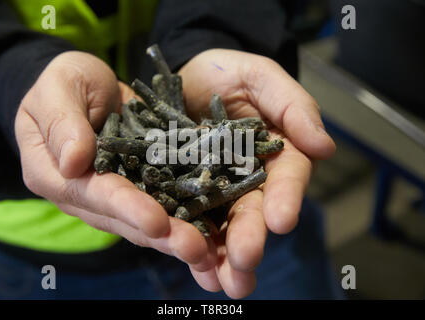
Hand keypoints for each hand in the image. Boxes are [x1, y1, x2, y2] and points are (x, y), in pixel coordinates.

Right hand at [15, 51, 210, 267]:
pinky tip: (213, 228)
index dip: (126, 208)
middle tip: (195, 250)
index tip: (157, 222)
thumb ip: (62, 122)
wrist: (89, 85)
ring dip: (178, 234)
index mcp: (55, 175)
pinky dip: (188, 213)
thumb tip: (73, 163)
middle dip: (162, 235)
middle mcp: (86, 195)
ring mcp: (117, 192)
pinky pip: (165, 200)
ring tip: (209, 249)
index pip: (94, 195)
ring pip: (147, 218)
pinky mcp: (142, 183)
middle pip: (125, 219)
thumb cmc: (65, 82)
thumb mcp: (57, 88)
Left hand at [179, 49, 335, 297]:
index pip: (286, 177)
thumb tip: (326, 145)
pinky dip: (192, 244)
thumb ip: (292, 105)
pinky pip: (189, 220)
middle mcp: (248, 178)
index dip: (285, 198)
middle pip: (253, 210)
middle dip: (251, 236)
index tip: (282, 220)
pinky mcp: (185, 194)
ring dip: (223, 256)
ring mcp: (216, 189)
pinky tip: (194, 267)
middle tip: (245, 261)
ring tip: (223, 282)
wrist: (185, 79)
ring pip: (223, 226)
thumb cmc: (228, 73)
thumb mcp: (260, 76)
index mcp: (275, 152)